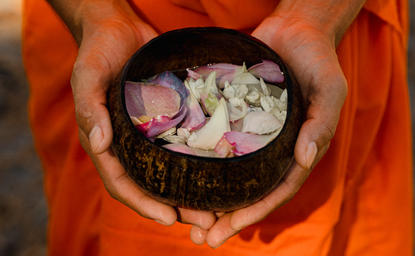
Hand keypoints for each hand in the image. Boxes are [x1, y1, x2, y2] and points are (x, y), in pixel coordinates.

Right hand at [67, 0, 215, 228]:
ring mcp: (152, 133)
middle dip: (177, 207)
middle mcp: (131, 144)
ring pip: (173, 170)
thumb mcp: (88, 76)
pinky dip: (201, 161)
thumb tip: (99, 146)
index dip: (144, 205)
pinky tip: (223, 169)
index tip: (170, 220)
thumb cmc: (98, 51)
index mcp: (108, 142)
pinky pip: (185, 144)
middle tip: (207, 223)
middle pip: (153, 185)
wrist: (120, 28)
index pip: (123, 183)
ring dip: (194, 191)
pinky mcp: (171, 117)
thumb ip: (90, 110)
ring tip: (222, 207)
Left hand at [190, 13, 349, 247]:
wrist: (296, 29)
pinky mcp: (233, 115)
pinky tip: (177, 170)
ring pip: (228, 171)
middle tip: (201, 239)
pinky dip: (200, 158)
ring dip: (208, 195)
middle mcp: (272, 148)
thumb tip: (304, 160)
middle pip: (248, 189)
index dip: (254, 212)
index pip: (276, 190)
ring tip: (182, 216)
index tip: (228, 230)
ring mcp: (250, 133)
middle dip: (226, 216)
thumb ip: (321, 125)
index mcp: (296, 150)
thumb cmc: (318, 59)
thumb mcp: (329, 89)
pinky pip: (215, 140)